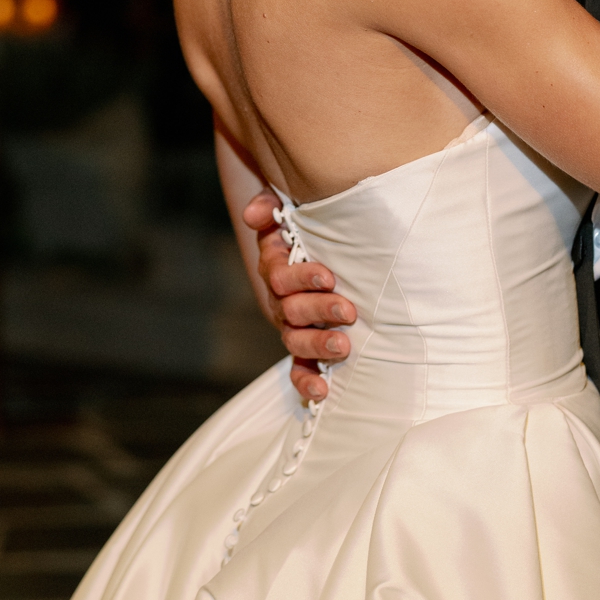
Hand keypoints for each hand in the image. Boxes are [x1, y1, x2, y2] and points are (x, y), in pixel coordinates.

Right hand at [242, 190, 355, 402]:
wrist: (322, 256)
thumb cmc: (307, 231)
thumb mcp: (288, 212)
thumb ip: (269, 208)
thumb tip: (252, 214)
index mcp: (277, 269)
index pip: (279, 275)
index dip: (301, 277)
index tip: (328, 276)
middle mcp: (281, 300)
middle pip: (290, 309)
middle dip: (319, 310)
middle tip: (347, 310)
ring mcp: (293, 327)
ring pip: (295, 339)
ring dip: (317, 343)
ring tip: (343, 345)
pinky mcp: (306, 349)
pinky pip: (299, 368)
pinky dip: (307, 381)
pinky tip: (322, 390)